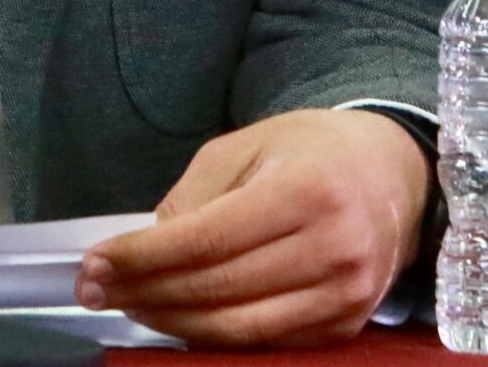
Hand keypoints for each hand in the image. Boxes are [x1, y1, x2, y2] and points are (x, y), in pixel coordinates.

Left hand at [78, 108, 429, 348]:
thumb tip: (147, 249)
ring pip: (239, 329)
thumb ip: (194, 196)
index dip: (142, 258)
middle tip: (96, 288)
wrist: (393, 172)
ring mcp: (346, 295)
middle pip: (218, 289)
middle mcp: (334, 248)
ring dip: (173, 322)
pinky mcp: (347, 325)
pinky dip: (217, 336)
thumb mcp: (245, 145)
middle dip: (145, 292)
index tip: (94, 264)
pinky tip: (182, 318)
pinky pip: (267, 342)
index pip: (207, 239)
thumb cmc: (311, 151)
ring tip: (130, 304)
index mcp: (307, 191)